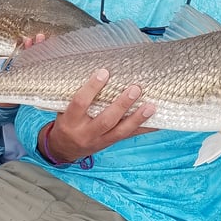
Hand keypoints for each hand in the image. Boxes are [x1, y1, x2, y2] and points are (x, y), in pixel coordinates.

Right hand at [38, 68, 155, 162]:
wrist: (64, 149)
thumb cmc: (66, 123)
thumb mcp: (64, 109)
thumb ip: (77, 95)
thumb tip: (100, 72)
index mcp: (70, 121)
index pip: (80, 103)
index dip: (92, 87)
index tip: (104, 72)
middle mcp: (85, 133)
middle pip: (106, 120)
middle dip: (122, 105)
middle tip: (136, 89)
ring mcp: (99, 141)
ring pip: (120, 131)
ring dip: (137, 118)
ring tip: (151, 106)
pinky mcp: (109, 144)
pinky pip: (128, 137)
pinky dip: (144, 129)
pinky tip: (157, 122)